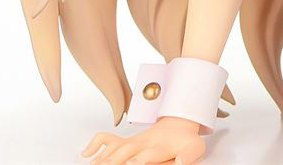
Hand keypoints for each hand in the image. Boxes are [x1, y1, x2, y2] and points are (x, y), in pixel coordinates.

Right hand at [81, 116, 205, 164]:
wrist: (180, 121)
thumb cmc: (187, 140)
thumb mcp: (195, 147)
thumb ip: (188, 155)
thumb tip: (182, 163)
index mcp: (160, 146)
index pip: (148, 154)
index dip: (140, 160)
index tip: (132, 164)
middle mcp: (143, 142)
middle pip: (126, 152)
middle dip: (114, 161)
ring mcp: (133, 140)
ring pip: (114, 148)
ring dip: (103, 158)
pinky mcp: (127, 141)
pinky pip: (107, 138)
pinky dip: (96, 144)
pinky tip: (87, 154)